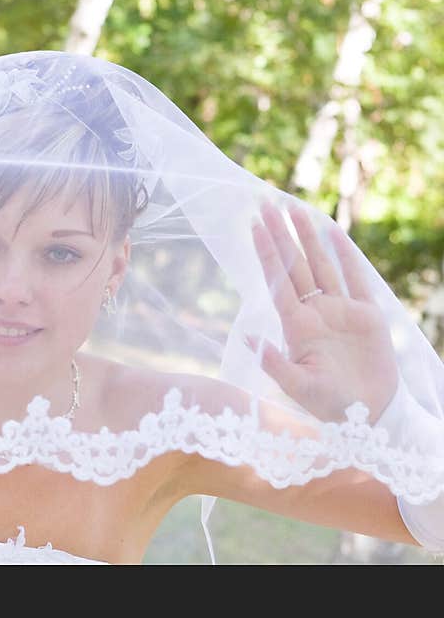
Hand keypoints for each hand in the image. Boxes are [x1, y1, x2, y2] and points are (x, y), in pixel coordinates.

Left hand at [246, 201, 398, 422]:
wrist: (370, 415)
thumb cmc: (330, 405)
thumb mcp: (298, 387)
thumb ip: (275, 363)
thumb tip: (247, 337)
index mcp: (296, 326)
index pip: (277, 281)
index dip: (266, 253)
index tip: (253, 226)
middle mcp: (315, 312)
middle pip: (294, 265)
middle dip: (281, 235)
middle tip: (266, 203)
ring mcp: (340, 311)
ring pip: (321, 265)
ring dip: (308, 237)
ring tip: (294, 209)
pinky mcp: (366, 314)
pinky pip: (355, 277)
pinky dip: (345, 255)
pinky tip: (333, 232)